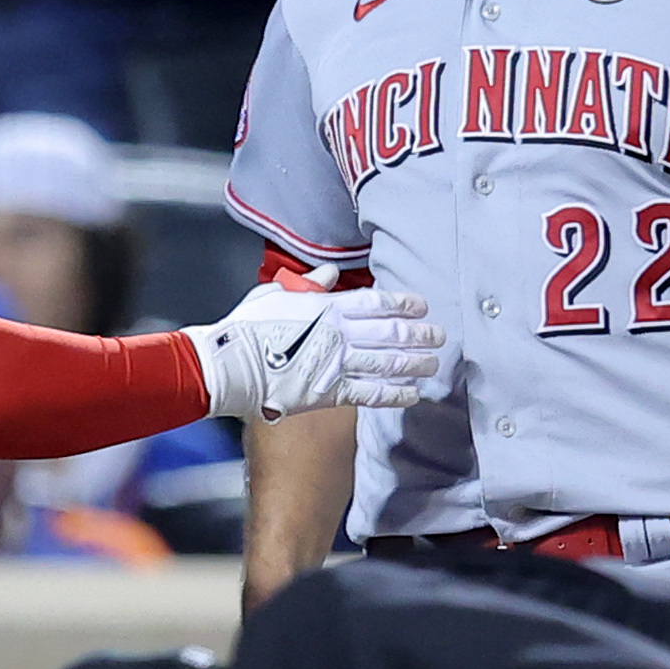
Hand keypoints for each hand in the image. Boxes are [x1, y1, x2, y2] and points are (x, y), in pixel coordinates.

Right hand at [181, 264, 444, 422]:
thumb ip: (307, 284)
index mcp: (326, 307)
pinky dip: (394, 395)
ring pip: (386, 363)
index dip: (403, 303)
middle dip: (418, 334)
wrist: (231, 364)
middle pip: (390, 333)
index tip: (422, 305)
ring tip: (433, 364)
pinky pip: (369, 394)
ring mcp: (336, 364)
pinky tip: (412, 394)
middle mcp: (338, 334)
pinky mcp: (329, 392)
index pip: (375, 303)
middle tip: (438, 336)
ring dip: (414, 363)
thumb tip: (328, 273)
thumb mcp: (276, 293)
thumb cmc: (248, 326)